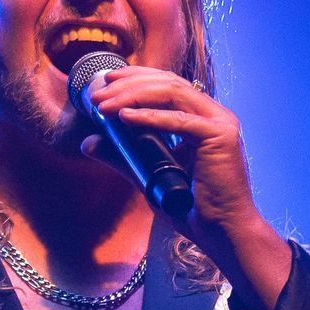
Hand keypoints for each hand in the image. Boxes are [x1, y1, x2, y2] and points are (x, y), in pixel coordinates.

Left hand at [82, 68, 292, 309]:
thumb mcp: (148, 173)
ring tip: (104, 104)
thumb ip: (122, 156)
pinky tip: (125, 117)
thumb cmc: (190, 206)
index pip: (168, 85)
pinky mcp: (220, 137)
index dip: (136, 78)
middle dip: (128, 84)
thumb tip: (88, 142)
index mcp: (202, 118)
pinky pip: (179, 121)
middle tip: (98, 92)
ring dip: (133, 96)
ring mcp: (220, 122)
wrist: (221, 231)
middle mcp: (214, 114)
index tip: (106, 80)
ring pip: (172, 93)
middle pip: (168, 83)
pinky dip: (149, 118)